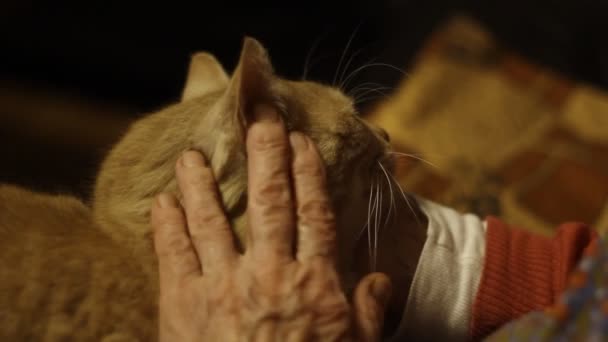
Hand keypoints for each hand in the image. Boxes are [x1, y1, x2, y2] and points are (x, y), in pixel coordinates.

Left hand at [151, 104, 391, 341]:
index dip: (308, 172)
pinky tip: (162, 201)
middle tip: (259, 116)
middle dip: (265, 154)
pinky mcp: (184, 307)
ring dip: (201, 182)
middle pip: (270, 201)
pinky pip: (173, 255)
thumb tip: (382, 280)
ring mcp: (223, 287)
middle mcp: (270, 274)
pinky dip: (166, 225)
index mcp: (314, 283)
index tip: (300, 140)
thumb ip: (370, 313)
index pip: (314, 212)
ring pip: (211, 219)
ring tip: (192, 153)